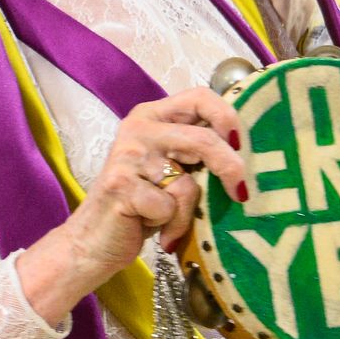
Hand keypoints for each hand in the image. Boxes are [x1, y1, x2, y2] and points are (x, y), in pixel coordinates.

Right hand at [16, 87, 249, 324]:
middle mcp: (139, 129)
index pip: (199, 97)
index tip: (241, 144)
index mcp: (152, 116)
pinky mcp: (121, 185)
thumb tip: (246, 152)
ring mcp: (128, 156)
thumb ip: (195, 152)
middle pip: (203, 139)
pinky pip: (169, 207)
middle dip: (230, 169)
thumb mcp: (169, 170)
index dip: (228, 117)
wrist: (93, 241)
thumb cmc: (140, 206)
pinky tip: (151, 229)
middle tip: (241, 193)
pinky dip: (170, 226)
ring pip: (187, 183)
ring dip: (186, 212)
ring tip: (170, 222)